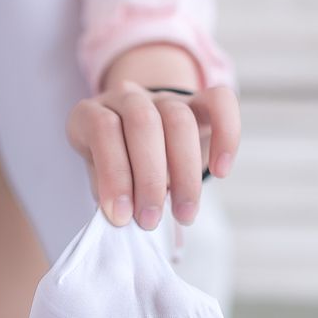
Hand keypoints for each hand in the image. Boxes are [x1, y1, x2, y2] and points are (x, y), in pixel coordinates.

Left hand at [66, 79, 240, 229]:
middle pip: (144, 123)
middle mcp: (127, 97)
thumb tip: (123, 215)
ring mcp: (163, 96)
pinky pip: (220, 102)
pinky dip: (226, 136)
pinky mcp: (199, 100)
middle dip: (149, 179)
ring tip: (183, 214)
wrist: (137, 142)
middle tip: (150, 220)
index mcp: (91, 114)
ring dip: (184, 174)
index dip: (113, 174)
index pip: (103, 130)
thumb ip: (108, 192)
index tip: (121, 217)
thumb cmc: (115, 169)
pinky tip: (220, 171)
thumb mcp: (100, 180)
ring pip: (180, 119)